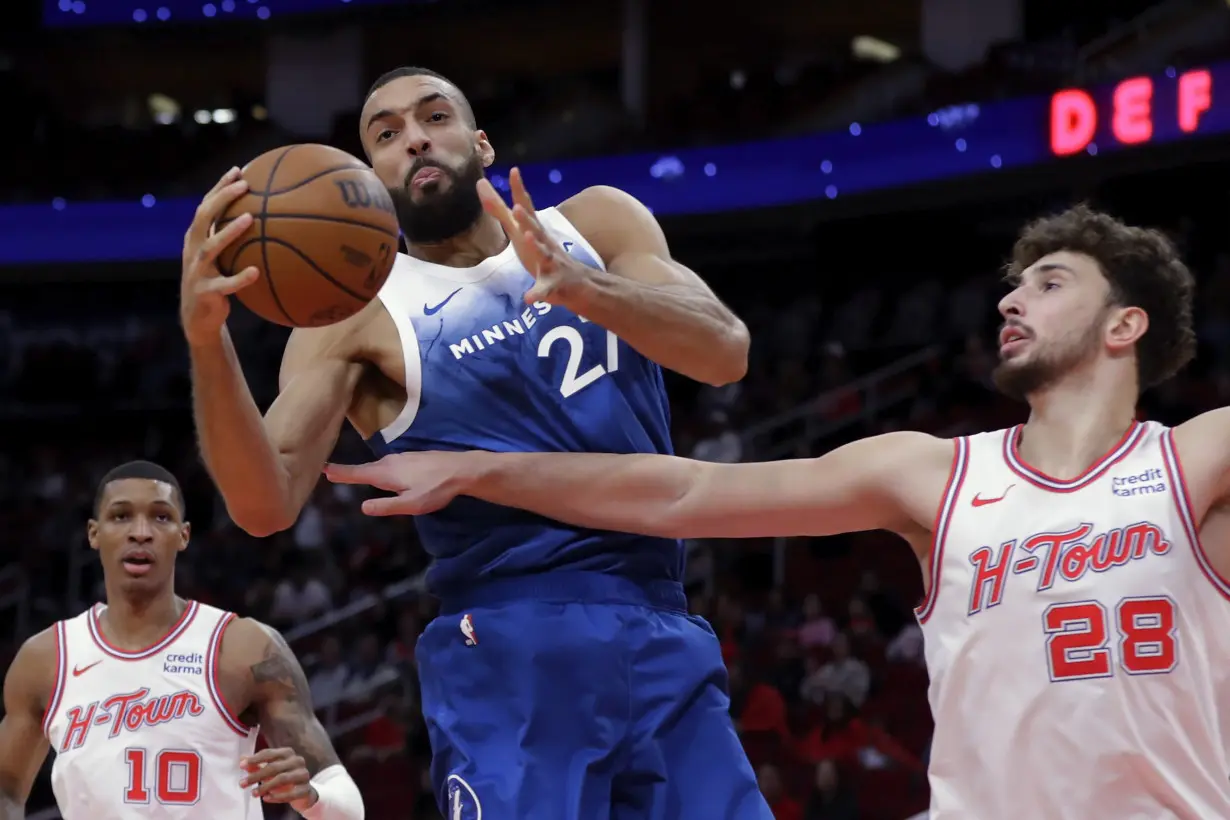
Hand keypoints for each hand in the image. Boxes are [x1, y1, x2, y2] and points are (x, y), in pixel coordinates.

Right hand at [180, 167, 260, 346]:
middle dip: (222, 198)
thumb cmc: (217, 283)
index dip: (220, 188)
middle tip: (244, 185)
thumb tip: (269, 222)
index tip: (238, 170)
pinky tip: (256, 272)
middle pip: (203, 217)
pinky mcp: (205, 293)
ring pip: (210, 247)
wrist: (199, 319)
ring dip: (229, 232)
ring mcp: (197, 271)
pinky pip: (225, 285)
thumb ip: (234, 241)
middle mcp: (193, 250)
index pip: (206, 206)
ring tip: (250, 218)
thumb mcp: (223, 259)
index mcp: (196, 239)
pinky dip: (239, 278)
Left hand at [239, 748, 316, 809]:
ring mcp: (303, 774)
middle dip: (256, 775)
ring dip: (265, 786)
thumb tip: (242, 759)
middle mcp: (297, 761)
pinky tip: (266, 798)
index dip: (255, 759)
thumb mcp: (269, 771)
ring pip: (282, 779)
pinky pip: (290, 794)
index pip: (269, 753)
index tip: (241, 766)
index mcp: (287, 753)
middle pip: (274, 767)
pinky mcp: (306, 789)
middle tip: (242, 784)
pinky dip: (277, 797)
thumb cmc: (284, 777)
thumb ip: (256, 765)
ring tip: (254, 793)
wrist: (303, 793)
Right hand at [323, 452, 475, 515]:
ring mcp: (402, 458)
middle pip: (365, 468)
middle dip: (349, 471)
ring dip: (365, 470)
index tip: (323, 468)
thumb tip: (363, 507)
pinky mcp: (412, 458)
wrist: (461, 469)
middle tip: (332, 473)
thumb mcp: (411, 504)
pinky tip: (384, 474)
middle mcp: (390, 462)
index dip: (340, 472)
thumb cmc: (436, 489)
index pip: (357, 473)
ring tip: (353, 474)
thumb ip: (387, 506)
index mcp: (386, 473)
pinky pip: (390, 464)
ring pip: (378, 466)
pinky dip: (380, 469)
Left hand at [477, 167, 590, 306]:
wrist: (577, 283)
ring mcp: (551, 263)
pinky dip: (537, 293)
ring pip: (544, 254)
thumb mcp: (519, 231)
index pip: (527, 207)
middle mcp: (544, 242)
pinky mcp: (553, 285)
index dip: (520, 190)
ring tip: (528, 238)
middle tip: (518, 206)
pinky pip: (544, 290)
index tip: (514, 170)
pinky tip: (529, 298)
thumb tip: (480, 183)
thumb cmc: (542, 253)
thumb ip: (499, 210)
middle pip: (536, 228)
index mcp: (535, 230)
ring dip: (536, 246)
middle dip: (527, 218)